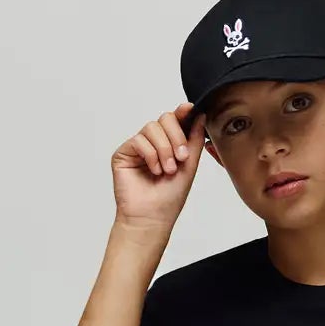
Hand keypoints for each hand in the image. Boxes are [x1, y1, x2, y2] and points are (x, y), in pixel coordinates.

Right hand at [112, 102, 207, 230]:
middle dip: (176, 136)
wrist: (153, 217)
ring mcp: (138, 147)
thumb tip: (199, 114)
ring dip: (164, 149)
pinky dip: (150, 155)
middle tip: (181, 158)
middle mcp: (153, 143)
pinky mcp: (124, 152)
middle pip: (164, 118)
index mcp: (169, 144)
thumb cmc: (169, 198)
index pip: (176, 120)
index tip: (190, 108)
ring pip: (152, 127)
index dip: (182, 112)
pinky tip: (154, 170)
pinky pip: (139, 140)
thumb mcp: (190, 166)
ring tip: (167, 170)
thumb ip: (194, 140)